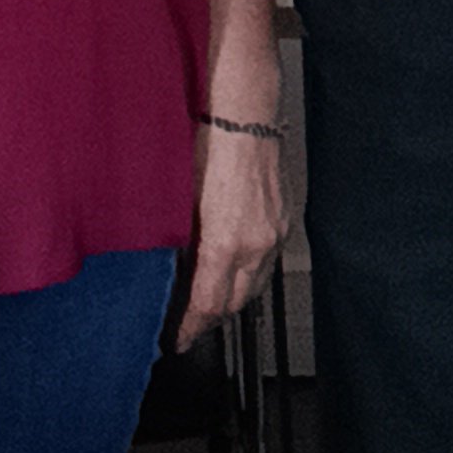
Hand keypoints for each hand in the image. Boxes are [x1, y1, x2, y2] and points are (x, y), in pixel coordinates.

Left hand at [177, 120, 286, 345]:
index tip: (178, 339)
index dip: (190, 327)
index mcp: (225, 241)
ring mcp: (274, 234)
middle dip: (211, 320)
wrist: (244, 113)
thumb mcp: (179, 197)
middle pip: (235, 304)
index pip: (208, 304)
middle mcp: (255, 244)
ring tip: (210, 306)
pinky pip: (267, 264)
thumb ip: (178, 238)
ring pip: (255, 286)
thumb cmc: (206, 142)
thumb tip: (169, 266)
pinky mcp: (283, 221)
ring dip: (232, 300)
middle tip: (191, 328)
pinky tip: (235, 273)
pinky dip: (249, 276)